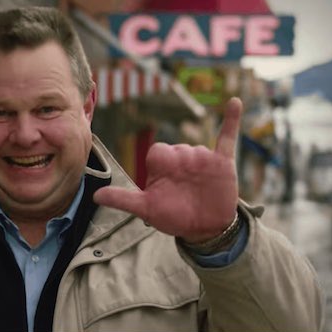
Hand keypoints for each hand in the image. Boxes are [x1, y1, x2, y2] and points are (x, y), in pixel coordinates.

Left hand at [94, 98, 241, 242]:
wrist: (206, 229)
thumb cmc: (174, 217)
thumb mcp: (147, 209)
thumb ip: (123, 200)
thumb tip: (95, 196)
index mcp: (162, 166)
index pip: (157, 151)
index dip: (159, 164)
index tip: (164, 181)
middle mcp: (181, 159)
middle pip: (177, 149)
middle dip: (179, 167)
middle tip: (184, 187)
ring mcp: (201, 158)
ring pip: (197, 149)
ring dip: (198, 167)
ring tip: (200, 187)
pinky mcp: (222, 162)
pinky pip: (227, 136)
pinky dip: (232, 120)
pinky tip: (235, 102)